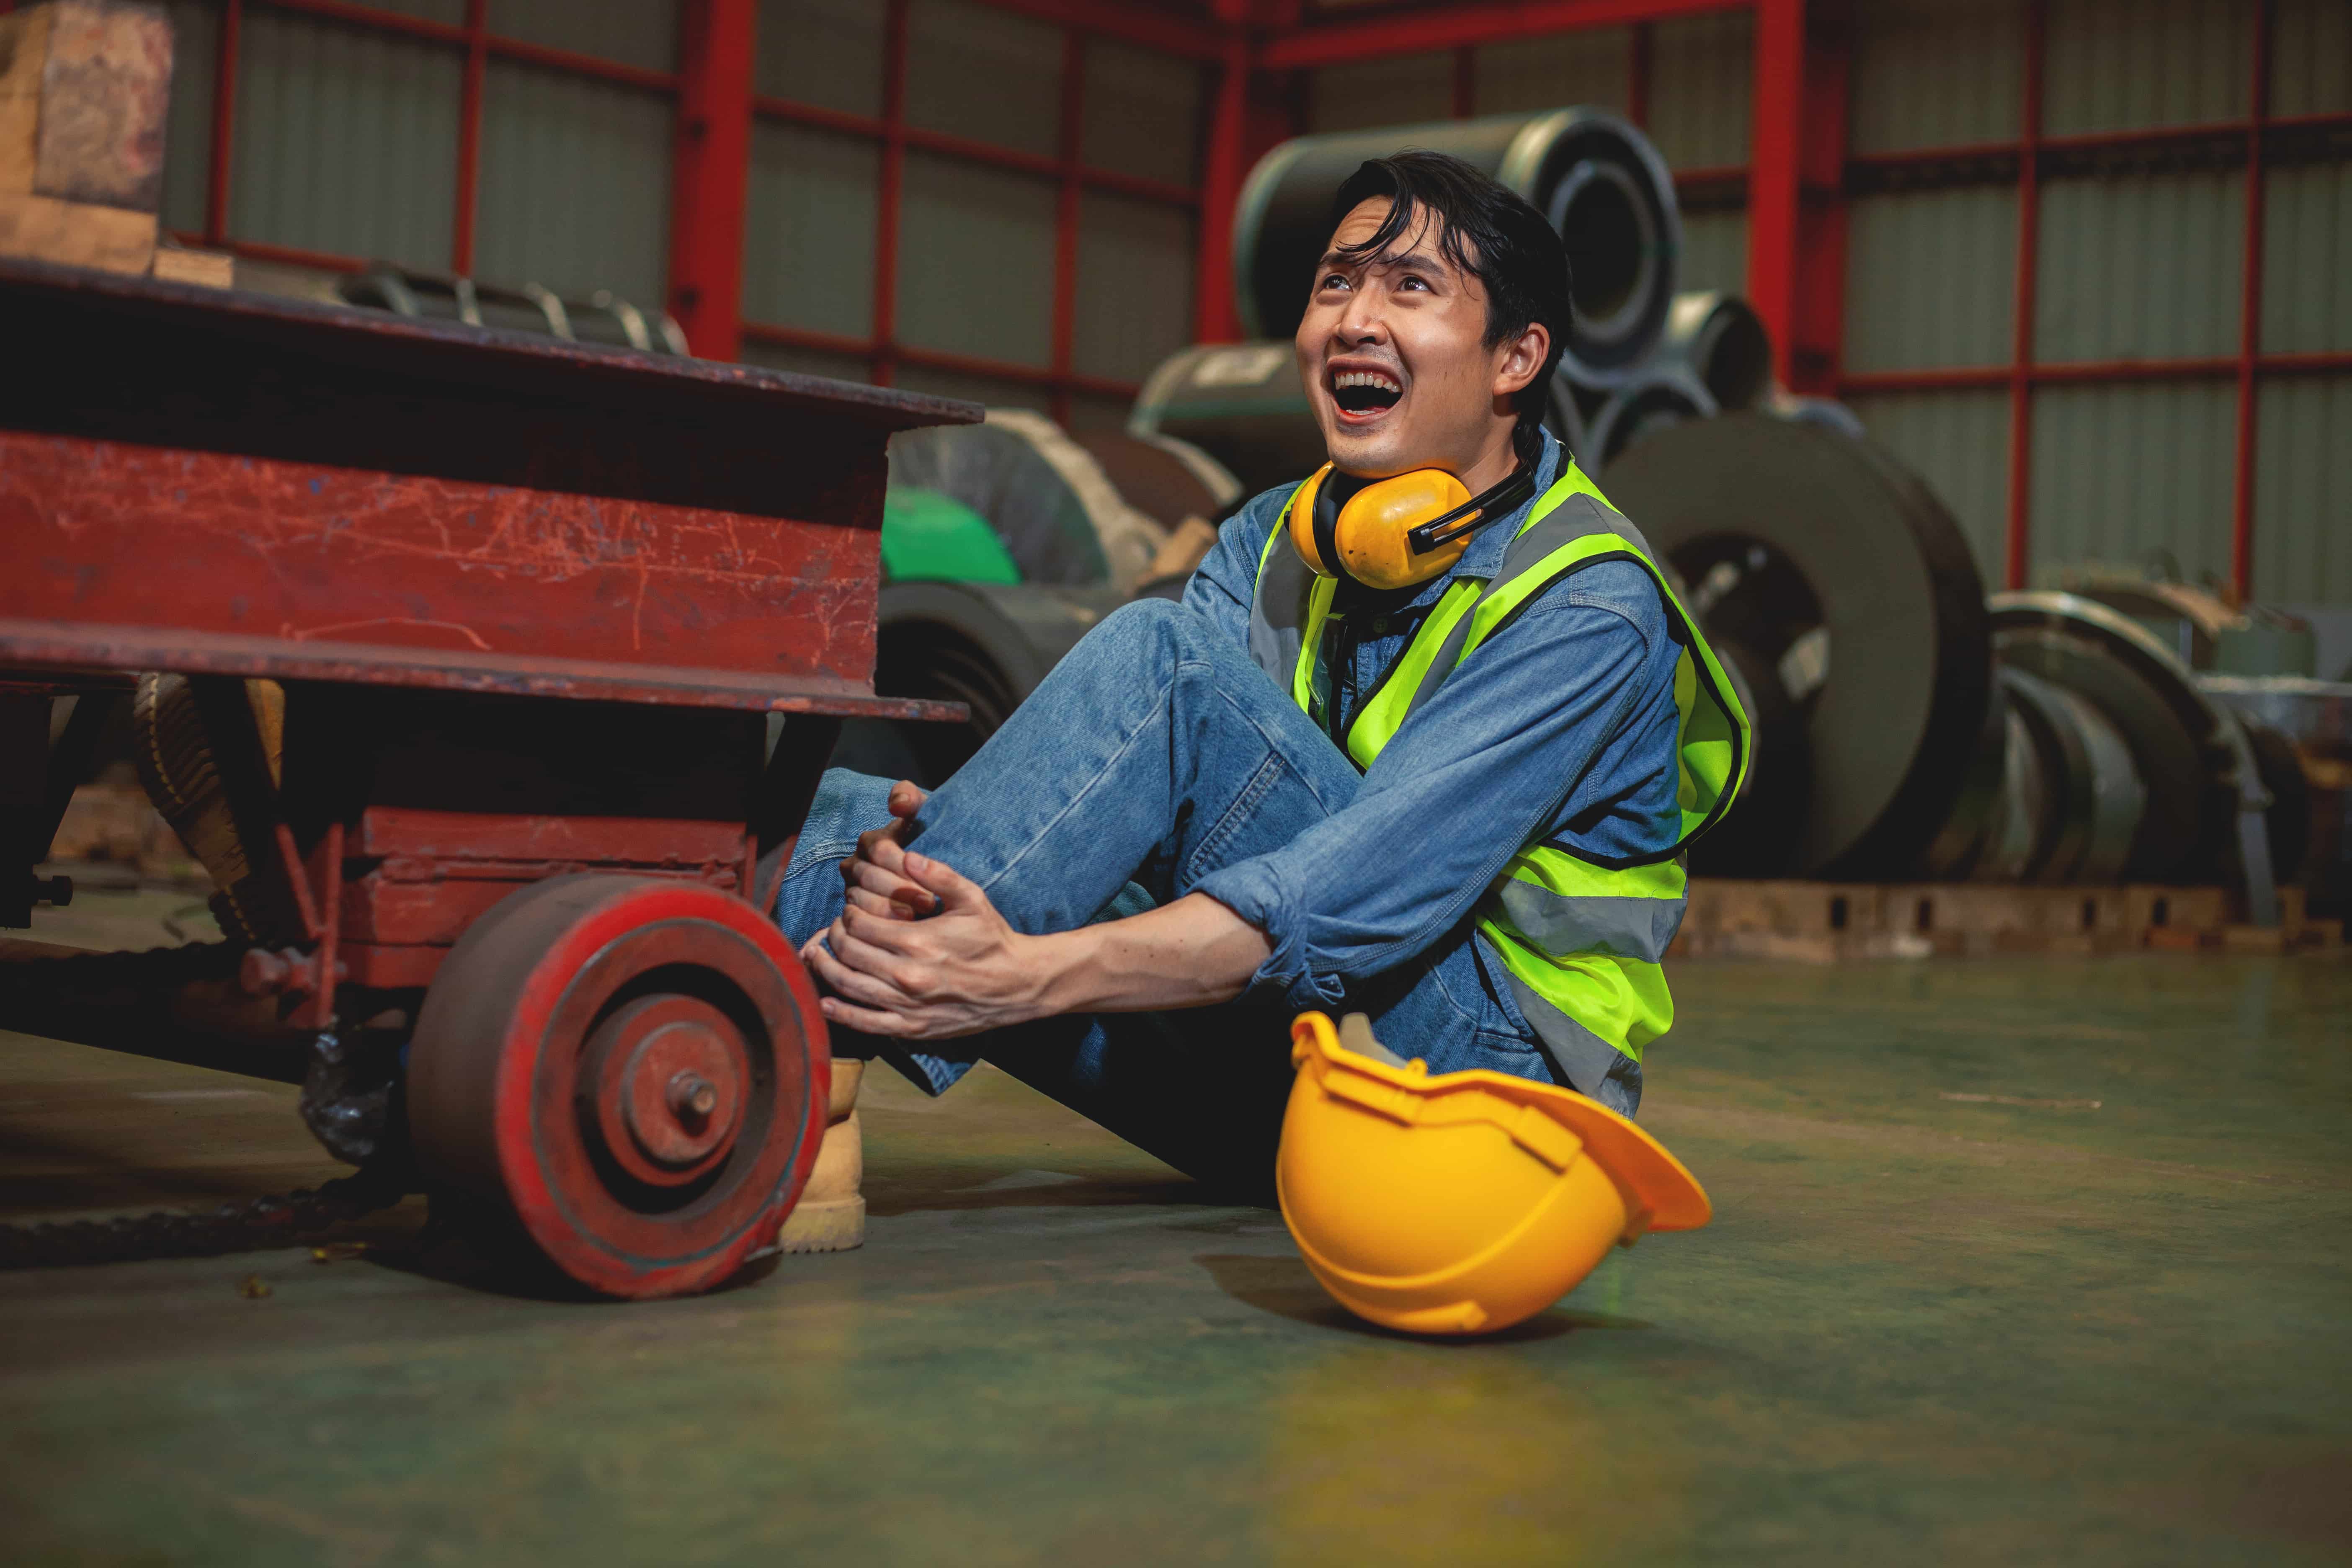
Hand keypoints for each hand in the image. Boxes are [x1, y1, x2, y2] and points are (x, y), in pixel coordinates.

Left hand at [801, 849, 1051, 1039]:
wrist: (1018, 985)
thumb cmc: (993, 939)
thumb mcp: (972, 898)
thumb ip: (938, 875)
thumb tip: (905, 855)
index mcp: (917, 941)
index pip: (859, 924)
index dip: (847, 913)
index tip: (851, 909)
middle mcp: (907, 976)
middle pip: (848, 952)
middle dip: (834, 935)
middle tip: (836, 928)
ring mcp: (908, 1006)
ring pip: (848, 987)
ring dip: (826, 969)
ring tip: (819, 956)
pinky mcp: (912, 1029)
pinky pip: (865, 1023)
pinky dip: (840, 1012)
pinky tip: (826, 1002)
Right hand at [840, 778, 934, 919]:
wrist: (939, 880)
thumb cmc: (933, 849)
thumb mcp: (928, 818)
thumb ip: (912, 799)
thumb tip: (898, 802)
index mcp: (872, 842)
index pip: (881, 851)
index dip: (904, 866)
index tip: (929, 882)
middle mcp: (857, 866)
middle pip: (869, 878)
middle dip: (900, 892)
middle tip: (928, 904)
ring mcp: (853, 891)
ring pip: (861, 902)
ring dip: (890, 911)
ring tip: (917, 918)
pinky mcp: (855, 915)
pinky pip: (858, 923)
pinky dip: (880, 927)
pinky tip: (901, 931)